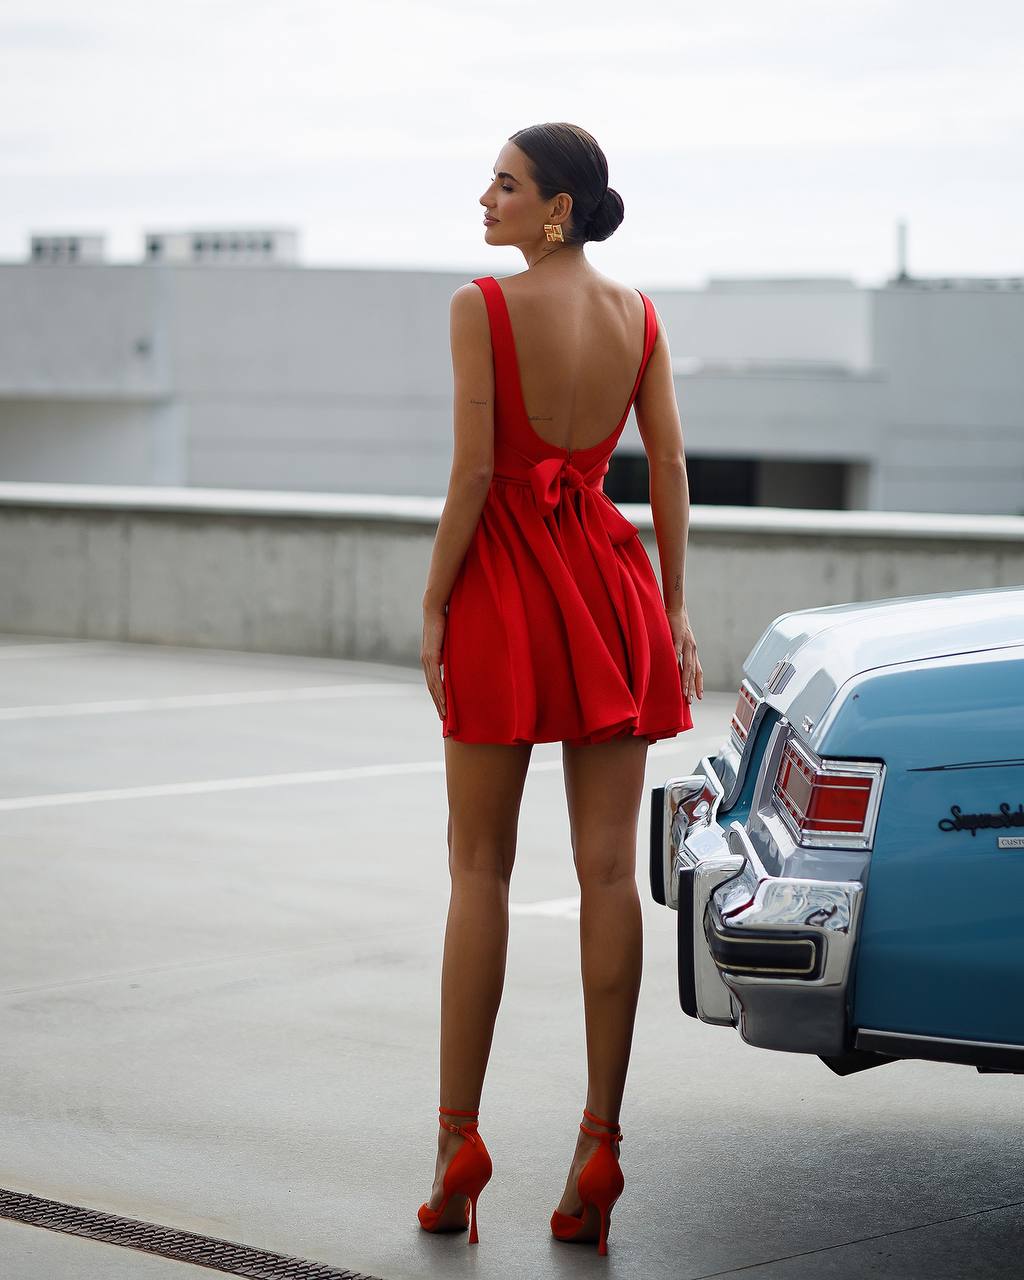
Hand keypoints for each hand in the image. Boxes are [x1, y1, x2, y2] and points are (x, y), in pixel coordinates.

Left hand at [421, 603, 447, 720]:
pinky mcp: (431, 657)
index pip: (433, 682)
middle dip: (438, 704)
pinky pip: (435, 678)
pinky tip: (443, 700)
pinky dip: (439, 691)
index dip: (438, 696)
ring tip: (445, 714)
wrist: (434, 610)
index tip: (444, 708)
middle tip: (444, 719)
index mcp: (430, 660)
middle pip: (432, 689)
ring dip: (439, 702)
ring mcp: (427, 660)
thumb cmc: (444, 623)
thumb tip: (460, 659)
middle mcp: (426, 662)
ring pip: (433, 687)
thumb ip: (451, 652)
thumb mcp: (449, 641)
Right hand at [666, 605, 702, 704]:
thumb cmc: (676, 626)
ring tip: (683, 691)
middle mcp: (692, 649)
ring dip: (686, 680)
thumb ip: (677, 653)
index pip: (698, 671)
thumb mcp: (679, 642)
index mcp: (692, 652)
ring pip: (687, 666)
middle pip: (693, 672)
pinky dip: (677, 660)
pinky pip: (677, 650)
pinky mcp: (679, 637)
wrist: (677, 609)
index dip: (699, 684)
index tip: (699, 696)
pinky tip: (675, 670)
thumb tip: (673, 665)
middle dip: (692, 687)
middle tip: (690, 700)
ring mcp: (687, 644)